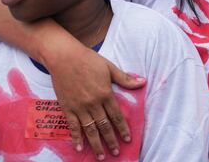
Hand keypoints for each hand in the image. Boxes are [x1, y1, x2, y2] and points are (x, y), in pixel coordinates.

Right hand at [46, 41, 145, 157]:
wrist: (64, 57)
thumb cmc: (88, 60)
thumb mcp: (110, 67)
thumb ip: (125, 79)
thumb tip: (143, 82)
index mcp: (106, 94)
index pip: (117, 116)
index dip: (123, 129)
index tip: (127, 139)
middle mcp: (93, 103)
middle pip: (104, 126)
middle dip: (111, 141)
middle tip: (116, 153)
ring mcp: (79, 107)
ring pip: (90, 130)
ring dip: (96, 144)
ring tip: (101, 156)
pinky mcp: (67, 107)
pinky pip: (73, 126)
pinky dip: (76, 138)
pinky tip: (80, 147)